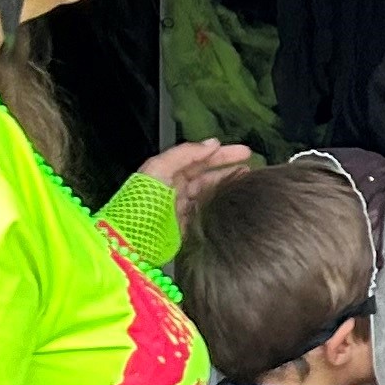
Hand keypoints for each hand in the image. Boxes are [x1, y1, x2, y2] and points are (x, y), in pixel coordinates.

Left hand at [139, 138, 253, 215]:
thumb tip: (212, 144)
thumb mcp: (158, 169)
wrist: (133, 240)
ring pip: (209, 191)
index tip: (243, 151)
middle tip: (251, 162)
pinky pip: (208, 210)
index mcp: (167, 172)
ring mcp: (183, 207)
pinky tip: (235, 201)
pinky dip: (222, 204)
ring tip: (248, 180)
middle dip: (228, 166)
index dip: (220, 153)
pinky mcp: (188, 225)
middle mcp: (176, 188)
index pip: (198, 158)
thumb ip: (184, 153)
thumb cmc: (142, 202)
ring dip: (228, 184)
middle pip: (206, 173)